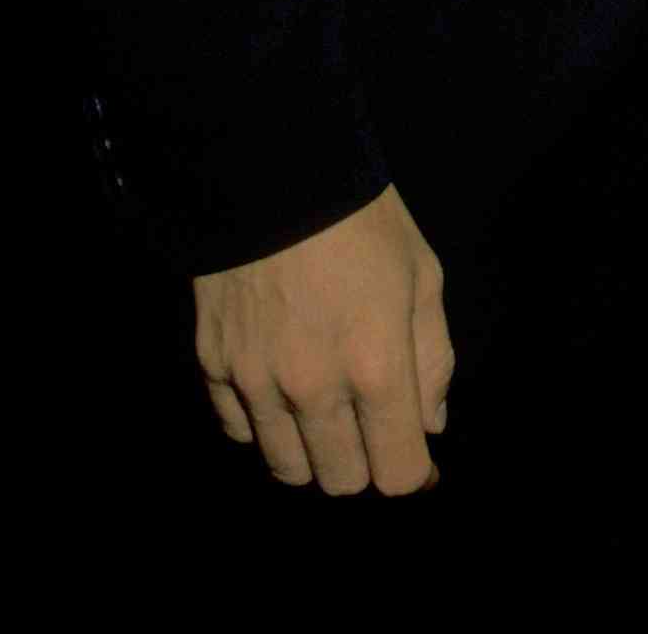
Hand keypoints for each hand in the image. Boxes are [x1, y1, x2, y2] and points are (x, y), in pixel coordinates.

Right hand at [194, 183, 453, 493]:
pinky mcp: (215, 364)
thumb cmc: (361, 217)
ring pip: (286, 467)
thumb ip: (433, 358)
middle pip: (340, 480)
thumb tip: (429, 425)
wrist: (272, 167)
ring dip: (311, 449)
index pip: (397, 473)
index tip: (414, 453)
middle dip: (362, 460)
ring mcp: (257, 380)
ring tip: (322, 404)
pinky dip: (262, 422)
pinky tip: (277, 385)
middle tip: (366, 420)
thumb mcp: (421, 273)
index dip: (413, 470)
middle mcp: (313, 386)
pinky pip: (239, 430)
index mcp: (376, 364)